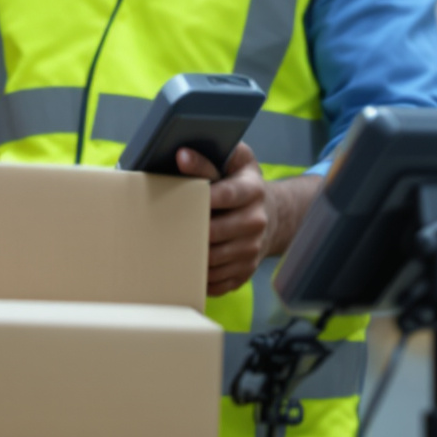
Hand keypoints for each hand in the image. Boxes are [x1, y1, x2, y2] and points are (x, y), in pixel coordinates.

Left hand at [180, 142, 268, 297]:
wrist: (271, 214)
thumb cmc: (241, 184)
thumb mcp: (232, 164)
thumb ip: (206, 161)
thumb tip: (181, 156)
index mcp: (253, 190)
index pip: (226, 195)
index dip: (203, 197)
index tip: (179, 199)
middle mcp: (257, 221)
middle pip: (215, 232)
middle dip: (190, 231)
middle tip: (165, 228)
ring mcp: (253, 249)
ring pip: (214, 260)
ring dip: (191, 256)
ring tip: (171, 247)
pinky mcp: (247, 270)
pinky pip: (219, 281)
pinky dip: (200, 277)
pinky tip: (187, 265)